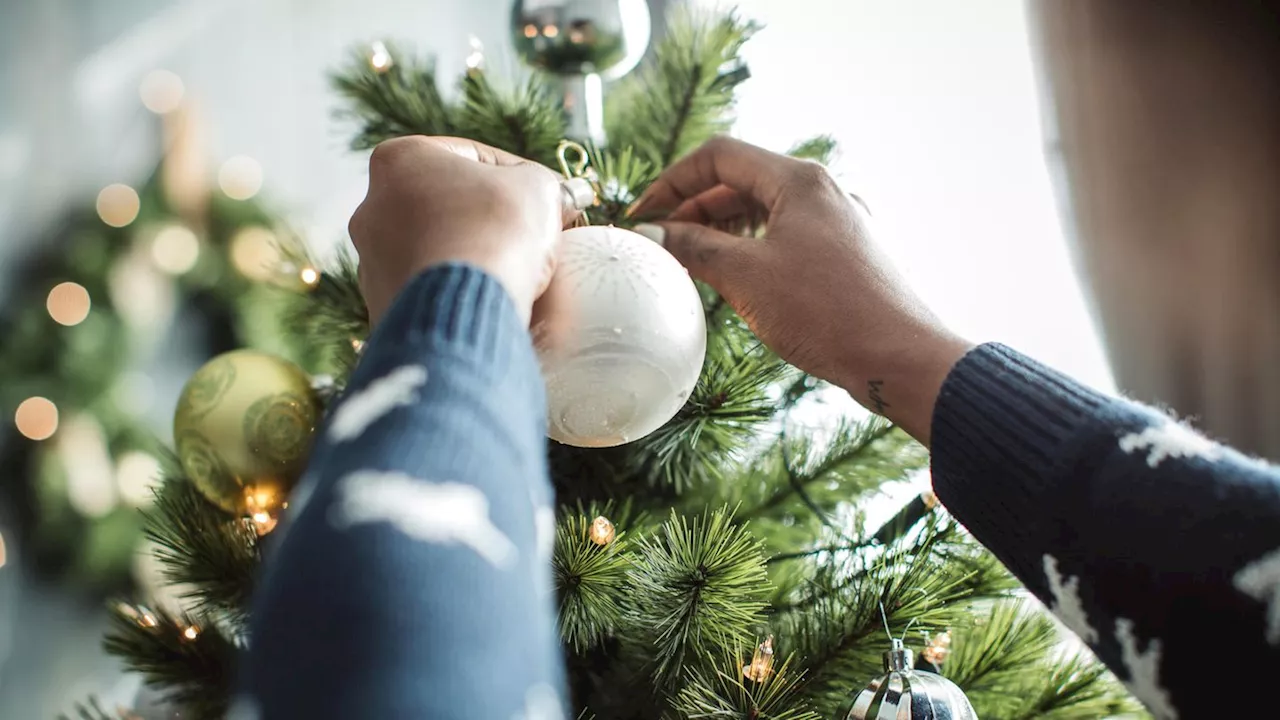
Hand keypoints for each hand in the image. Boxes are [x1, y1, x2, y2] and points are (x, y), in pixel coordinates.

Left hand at [348, 136, 572, 326]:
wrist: (467, 308)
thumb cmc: (498, 231)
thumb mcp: (538, 187)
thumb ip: (546, 183)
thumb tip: (562, 197)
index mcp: (398, 159)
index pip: (475, 157)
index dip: (521, 176)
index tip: (549, 199)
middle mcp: (371, 207)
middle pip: (452, 206)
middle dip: (493, 220)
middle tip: (535, 237)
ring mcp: (371, 262)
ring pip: (441, 250)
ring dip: (476, 256)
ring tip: (517, 273)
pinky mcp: (381, 307)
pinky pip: (433, 291)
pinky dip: (461, 291)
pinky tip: (493, 299)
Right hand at [630, 137, 972, 444]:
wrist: (898, 358)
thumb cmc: (826, 313)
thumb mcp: (745, 277)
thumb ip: (694, 247)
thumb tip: (654, 234)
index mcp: (799, 180)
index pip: (718, 156)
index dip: (671, 182)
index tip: (642, 215)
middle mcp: (823, 190)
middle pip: (740, 181)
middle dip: (693, 208)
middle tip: (659, 244)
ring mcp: (838, 222)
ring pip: (763, 210)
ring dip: (720, 229)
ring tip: (688, 260)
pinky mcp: (845, 253)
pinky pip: (785, 236)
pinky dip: (750, 248)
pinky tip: (733, 277)